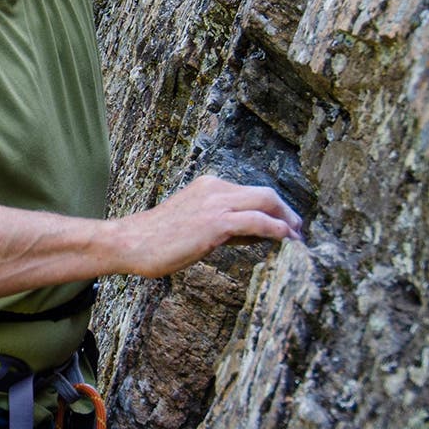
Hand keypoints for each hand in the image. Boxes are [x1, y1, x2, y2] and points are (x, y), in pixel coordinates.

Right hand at [109, 175, 303, 277]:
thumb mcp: (194, 226)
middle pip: (265, 193)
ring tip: (298, 239)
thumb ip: (224, 225)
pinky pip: (257, 222)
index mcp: (209, 186)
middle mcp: (215, 188)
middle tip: (299, 231)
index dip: (273, 210)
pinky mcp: (215, 223)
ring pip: (265, 202)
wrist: (129, 242)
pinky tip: (287, 240)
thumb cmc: (157, 240)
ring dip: (287, 221)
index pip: (251, 194)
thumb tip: (256, 234)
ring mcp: (215, 204)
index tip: (285, 225)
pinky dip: (277, 230)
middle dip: (286, 212)